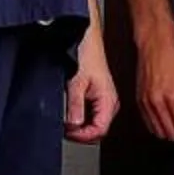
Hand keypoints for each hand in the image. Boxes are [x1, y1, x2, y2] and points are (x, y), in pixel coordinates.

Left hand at [63, 30, 119, 144]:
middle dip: (80, 133)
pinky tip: (69, 113)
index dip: (82, 136)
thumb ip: (75, 105)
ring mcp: (104, 101)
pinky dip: (79, 119)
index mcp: (109, 101)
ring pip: (93, 125)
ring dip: (79, 127)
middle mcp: (109, 103)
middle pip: (97, 131)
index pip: (99, 130)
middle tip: (64, 129)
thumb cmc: (86, 54)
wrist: (86, 39)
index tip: (67, 132)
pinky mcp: (97, 98)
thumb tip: (74, 124)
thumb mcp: (76, 82)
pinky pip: (89, 116)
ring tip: (65, 121)